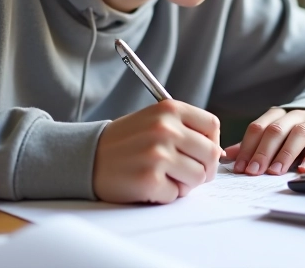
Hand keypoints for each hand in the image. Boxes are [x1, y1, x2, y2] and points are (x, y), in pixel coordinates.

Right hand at [93, 100, 222, 203]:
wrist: (87, 157)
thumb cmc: (125, 142)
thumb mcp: (154, 120)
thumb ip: (184, 129)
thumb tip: (218, 152)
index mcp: (169, 109)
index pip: (212, 126)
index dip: (211, 142)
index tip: (199, 152)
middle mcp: (165, 129)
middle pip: (211, 154)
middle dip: (203, 168)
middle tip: (185, 173)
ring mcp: (158, 154)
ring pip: (198, 177)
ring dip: (185, 183)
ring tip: (165, 177)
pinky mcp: (150, 179)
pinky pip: (177, 194)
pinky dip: (166, 194)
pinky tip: (149, 185)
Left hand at [224, 108, 304, 175]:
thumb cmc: (295, 133)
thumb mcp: (275, 136)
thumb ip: (253, 145)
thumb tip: (227, 156)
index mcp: (276, 115)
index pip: (257, 128)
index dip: (247, 148)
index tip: (240, 168)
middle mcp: (294, 115)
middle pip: (275, 130)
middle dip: (263, 152)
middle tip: (254, 172)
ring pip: (298, 134)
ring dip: (285, 154)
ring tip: (275, 172)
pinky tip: (304, 170)